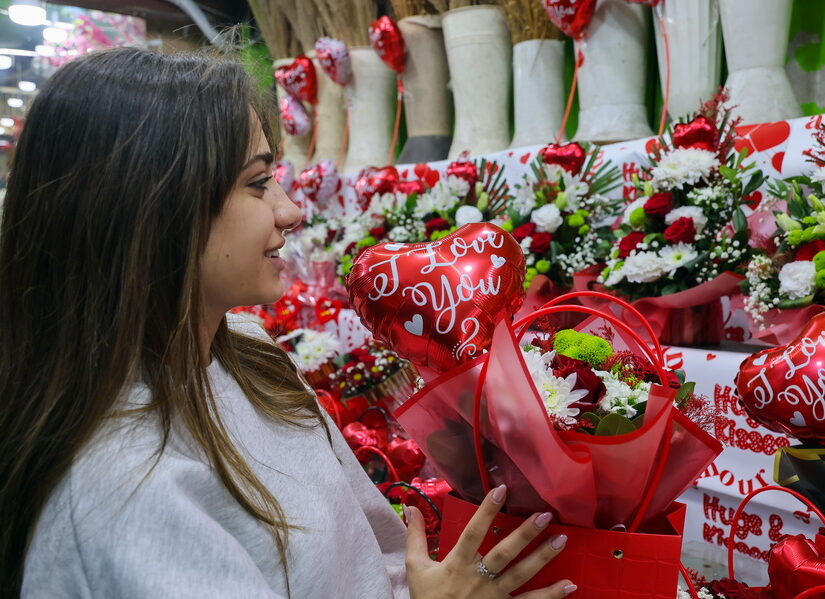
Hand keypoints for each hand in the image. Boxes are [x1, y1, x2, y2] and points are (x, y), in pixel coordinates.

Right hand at [405, 485, 575, 598]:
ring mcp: (494, 597)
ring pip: (522, 575)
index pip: (473, 532)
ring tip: (562, 539)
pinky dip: (551, 595)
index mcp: (457, 564)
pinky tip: (570, 584)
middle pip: (504, 554)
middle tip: (544, 515)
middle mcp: (478, 579)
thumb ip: (415, 537)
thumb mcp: (415, 568)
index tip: (501, 489)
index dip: (486, 511)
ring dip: (543, 557)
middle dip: (525, 534)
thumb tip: (410, 508)